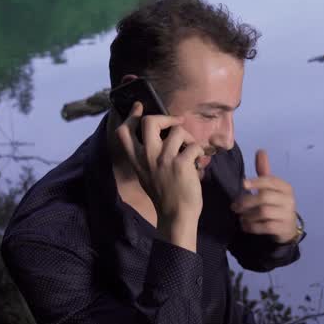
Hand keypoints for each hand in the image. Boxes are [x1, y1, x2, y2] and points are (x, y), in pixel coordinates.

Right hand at [114, 102, 206, 234]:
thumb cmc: (165, 196)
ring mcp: (164, 160)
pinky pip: (194, 145)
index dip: (131, 116)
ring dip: (189, 138)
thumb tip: (161, 136)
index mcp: (137, 160)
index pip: (123, 132)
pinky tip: (199, 162)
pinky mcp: (181, 164)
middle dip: (165, 117)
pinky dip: (200, 152)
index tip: (139, 107)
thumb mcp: (146, 175)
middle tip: (176, 123)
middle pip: (150, 122)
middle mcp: (147, 157)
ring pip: (178, 131)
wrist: (176, 216)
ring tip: (192, 150)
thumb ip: (147, 157)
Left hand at [232, 149, 299, 243]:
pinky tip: (246, 226)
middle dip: (246, 201)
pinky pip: (265, 226)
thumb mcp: (271, 188)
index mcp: (285, 188)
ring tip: (241, 217)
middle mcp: (289, 200)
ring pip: (263, 212)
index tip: (243, 184)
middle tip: (235, 207)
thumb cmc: (276, 204)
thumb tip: (261, 150)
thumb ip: (264, 171)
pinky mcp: (283, 228)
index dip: (256, 181)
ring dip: (248, 215)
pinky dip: (252, 226)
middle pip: (264, 197)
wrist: (287, 227)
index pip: (270, 181)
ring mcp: (287, 214)